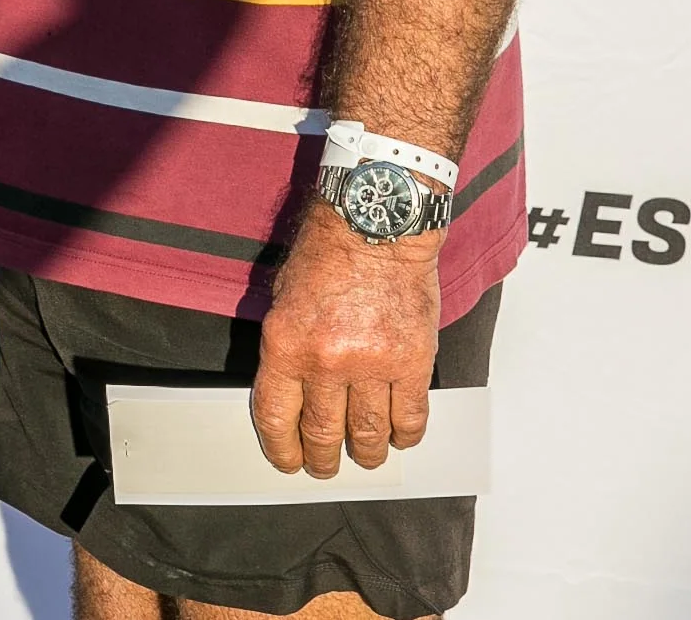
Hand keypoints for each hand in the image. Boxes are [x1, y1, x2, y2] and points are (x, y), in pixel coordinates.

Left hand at [251, 199, 441, 476]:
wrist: (375, 223)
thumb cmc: (327, 251)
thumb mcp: (283, 296)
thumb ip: (286, 345)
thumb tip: (290, 390)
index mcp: (286, 343)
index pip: (277, 416)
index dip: (282, 448)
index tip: (288, 460)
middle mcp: (327, 361)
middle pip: (324, 433)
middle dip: (323, 458)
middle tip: (325, 466)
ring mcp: (372, 365)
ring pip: (369, 434)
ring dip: (366, 453)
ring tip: (365, 458)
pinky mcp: (413, 363)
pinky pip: (410, 417)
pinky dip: (405, 435)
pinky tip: (399, 438)